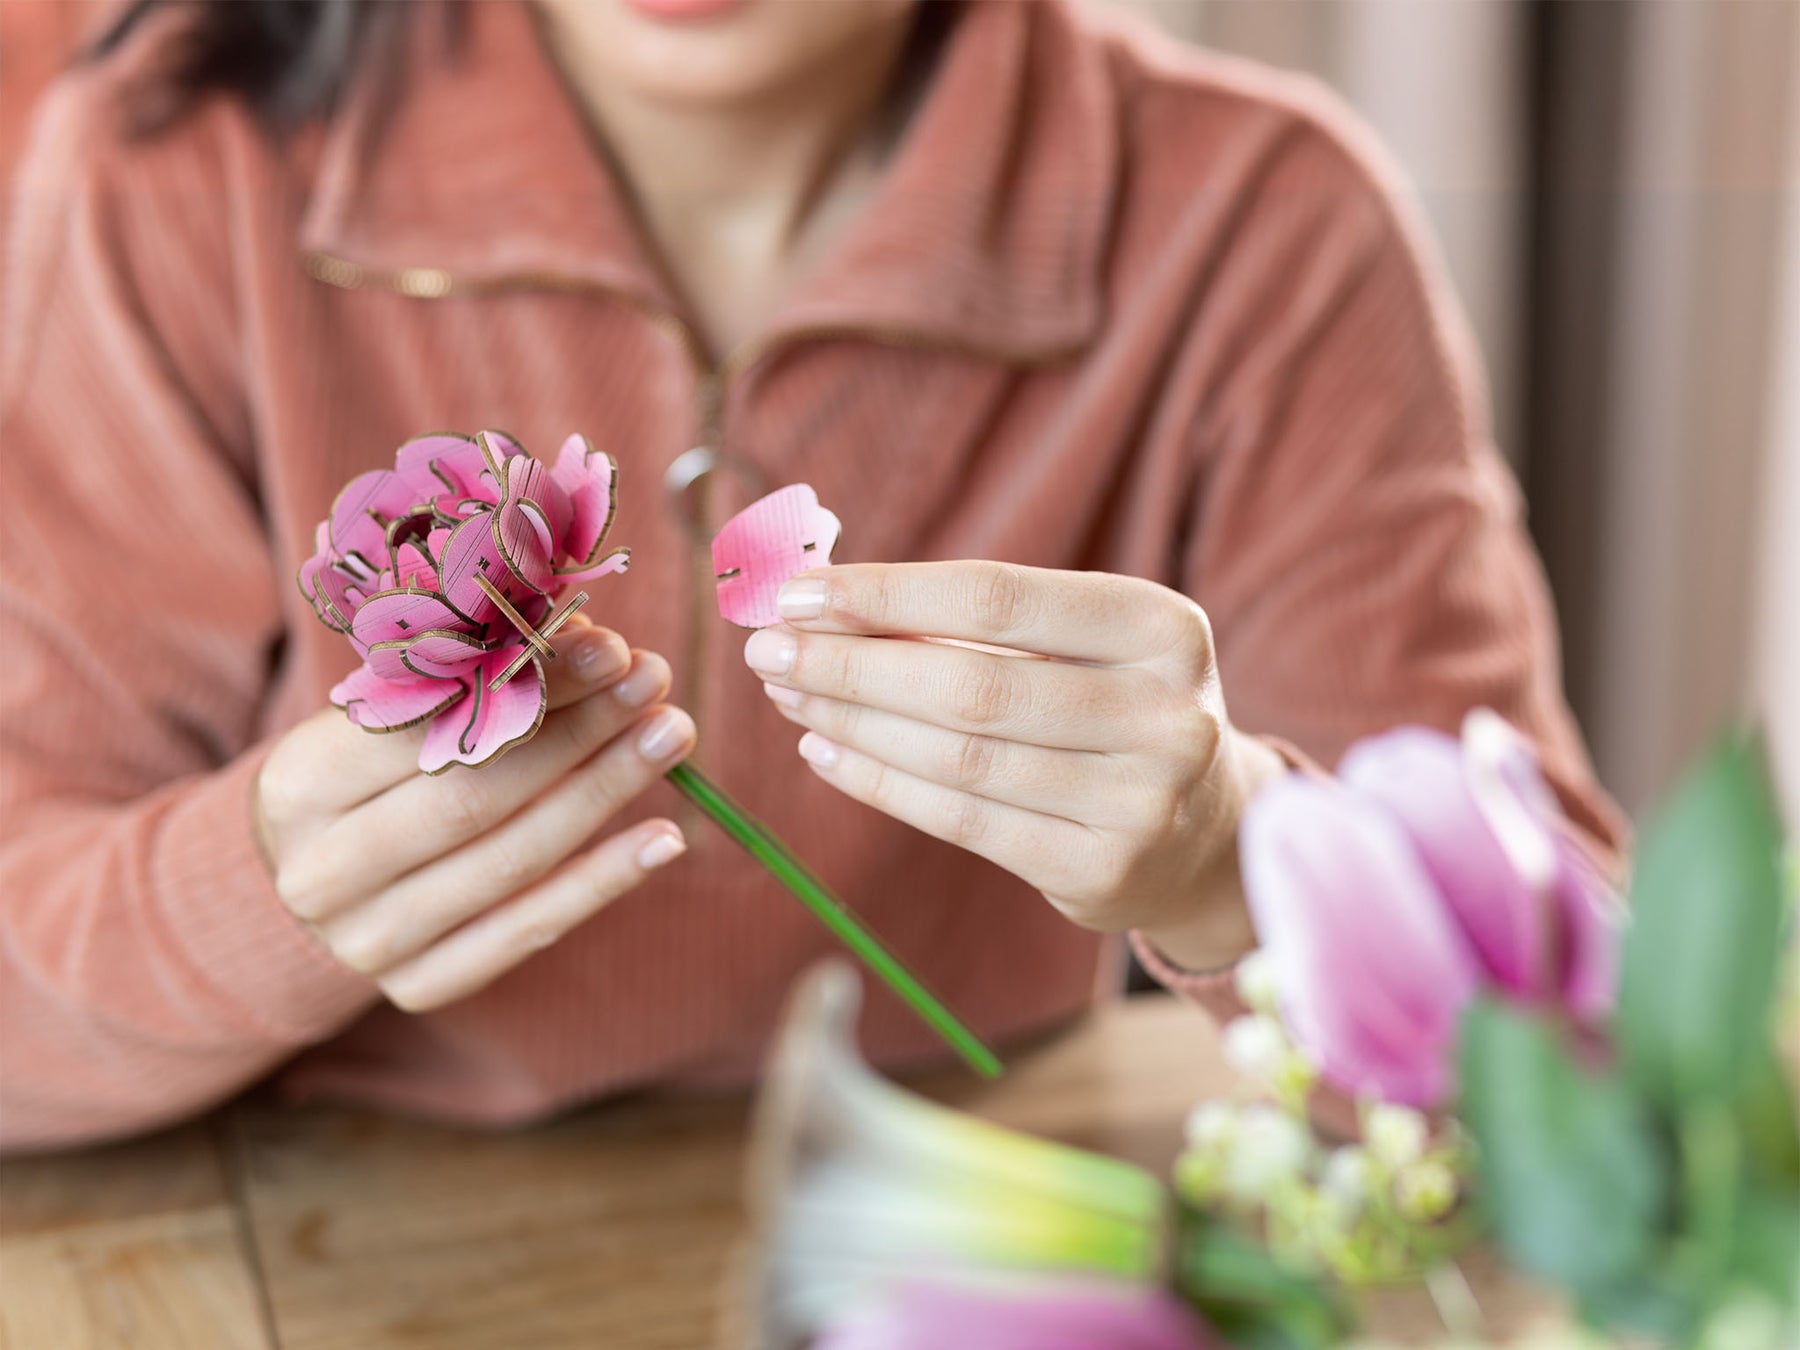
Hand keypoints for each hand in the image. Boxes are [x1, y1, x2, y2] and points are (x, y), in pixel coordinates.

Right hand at [254, 616, 697, 1009]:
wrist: (312, 877)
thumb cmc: (370, 774)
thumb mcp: (392, 716)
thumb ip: (475, 678)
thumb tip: (588, 642)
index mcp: (300, 785)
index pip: (427, 726)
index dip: (525, 684)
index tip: (608, 648)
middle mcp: (322, 871)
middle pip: (474, 797)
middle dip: (577, 734)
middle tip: (654, 681)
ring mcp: (368, 940)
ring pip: (511, 862)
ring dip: (604, 792)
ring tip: (671, 736)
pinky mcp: (419, 986)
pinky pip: (528, 930)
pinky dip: (603, 882)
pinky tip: (663, 838)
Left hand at [745, 562, 1285, 970]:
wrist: (1207, 832)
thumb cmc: (1113, 707)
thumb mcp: (1079, 645)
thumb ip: (972, 621)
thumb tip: (824, 597)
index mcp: (1162, 628)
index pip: (998, 596)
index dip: (888, 593)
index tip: (800, 592)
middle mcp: (1167, 715)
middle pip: (972, 684)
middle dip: (853, 663)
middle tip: (769, 649)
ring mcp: (1140, 802)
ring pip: (960, 758)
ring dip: (854, 721)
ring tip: (791, 694)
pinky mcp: (1101, 871)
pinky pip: (964, 822)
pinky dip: (881, 784)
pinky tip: (828, 750)